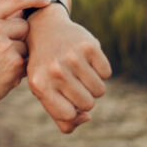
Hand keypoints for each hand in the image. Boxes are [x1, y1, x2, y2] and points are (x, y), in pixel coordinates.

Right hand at [0, 0, 46, 117]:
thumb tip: (23, 12)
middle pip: (24, 25)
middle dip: (19, 37)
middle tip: (1, 51)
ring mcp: (5, 46)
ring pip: (27, 45)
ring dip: (19, 54)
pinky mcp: (15, 65)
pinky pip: (27, 61)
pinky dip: (19, 69)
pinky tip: (2, 75)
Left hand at [25, 7, 111, 132]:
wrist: (45, 28)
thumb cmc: (45, 68)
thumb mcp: (43, 92)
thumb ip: (62, 117)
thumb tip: (87, 118)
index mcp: (39, 84)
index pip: (68, 115)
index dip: (71, 110)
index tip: (65, 99)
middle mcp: (55, 70)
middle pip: (88, 104)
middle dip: (83, 97)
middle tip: (72, 82)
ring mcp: (72, 57)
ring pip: (99, 91)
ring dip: (92, 85)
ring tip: (78, 72)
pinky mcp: (89, 46)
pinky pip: (106, 73)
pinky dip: (99, 70)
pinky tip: (85, 60)